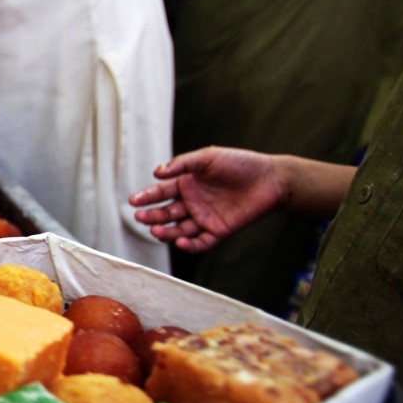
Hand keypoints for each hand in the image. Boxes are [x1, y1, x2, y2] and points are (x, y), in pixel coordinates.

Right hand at [128, 147, 285, 252]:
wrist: (270, 179)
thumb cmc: (239, 164)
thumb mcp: (208, 157)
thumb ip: (182, 164)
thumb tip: (157, 172)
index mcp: (187, 184)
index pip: (161, 192)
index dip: (146, 197)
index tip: (133, 201)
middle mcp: (192, 202)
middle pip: (166, 213)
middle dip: (151, 216)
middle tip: (139, 217)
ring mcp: (204, 218)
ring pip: (178, 229)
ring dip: (165, 232)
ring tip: (155, 231)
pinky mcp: (218, 231)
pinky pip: (200, 242)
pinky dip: (189, 245)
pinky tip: (180, 241)